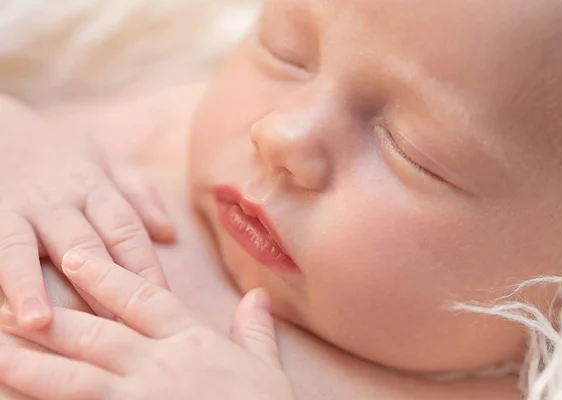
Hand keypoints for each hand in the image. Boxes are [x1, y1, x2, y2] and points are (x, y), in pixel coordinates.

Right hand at [0, 96, 174, 328]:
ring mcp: (15, 209)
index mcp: (95, 189)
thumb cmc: (59, 157)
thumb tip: (169, 232)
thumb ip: (137, 194)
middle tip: (118, 326)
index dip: (143, 265)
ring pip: (24, 247)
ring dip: (32, 285)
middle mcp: (57, 201)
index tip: (162, 299)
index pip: (125, 231)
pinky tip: (1, 307)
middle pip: (84, 245)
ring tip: (40, 322)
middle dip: (102, 286)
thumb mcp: (103, 161)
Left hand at [0, 251, 295, 399]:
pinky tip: (16, 398)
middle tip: (8, 300)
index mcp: (192, 342)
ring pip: (74, 377)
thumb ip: (255, 330)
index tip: (74, 258)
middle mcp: (159, 366)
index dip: (106, 275)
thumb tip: (258, 295)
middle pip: (95, 334)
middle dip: (51, 317)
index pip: (142, 298)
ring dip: (30, 362)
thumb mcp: (266, 369)